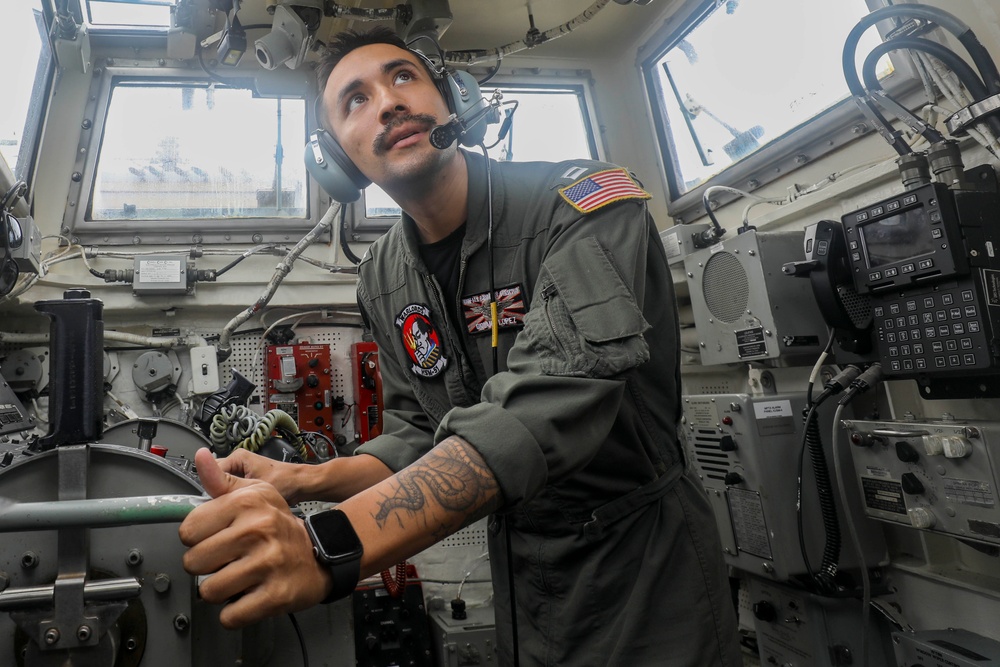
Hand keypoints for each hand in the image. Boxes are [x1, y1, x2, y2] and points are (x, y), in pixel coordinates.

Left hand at [180, 448, 332, 627]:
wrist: (320, 554)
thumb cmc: (278, 526)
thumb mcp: (255, 494)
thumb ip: (222, 481)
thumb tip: (201, 458)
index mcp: (248, 503)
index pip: (188, 530)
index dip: (198, 538)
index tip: (215, 537)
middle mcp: (258, 530)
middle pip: (193, 563)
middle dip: (207, 566)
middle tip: (229, 559)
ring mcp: (268, 563)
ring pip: (208, 590)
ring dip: (220, 591)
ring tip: (239, 577)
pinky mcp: (275, 595)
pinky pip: (230, 616)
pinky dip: (235, 613)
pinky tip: (249, 596)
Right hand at [217, 447, 303, 503]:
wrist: (302, 485)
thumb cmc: (286, 481)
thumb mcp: (254, 486)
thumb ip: (229, 487)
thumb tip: (205, 485)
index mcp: (236, 457)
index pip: (210, 476)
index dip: (212, 492)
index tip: (218, 504)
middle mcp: (237, 463)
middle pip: (215, 483)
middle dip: (220, 496)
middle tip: (232, 506)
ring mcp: (241, 474)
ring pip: (223, 490)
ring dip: (229, 500)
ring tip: (241, 505)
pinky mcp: (245, 483)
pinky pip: (232, 494)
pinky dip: (236, 502)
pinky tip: (245, 507)